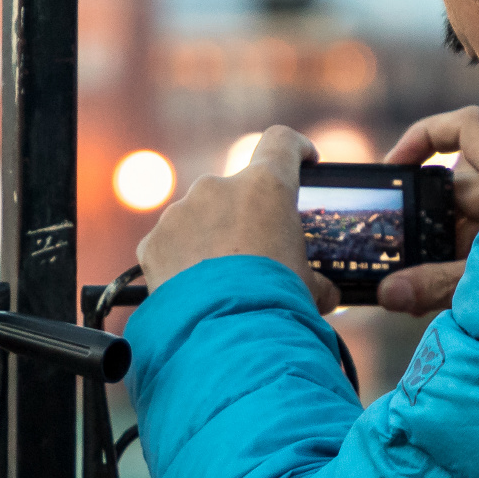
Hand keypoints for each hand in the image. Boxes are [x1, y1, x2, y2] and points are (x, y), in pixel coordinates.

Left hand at [136, 126, 339, 311]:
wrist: (225, 334)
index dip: (295, 149)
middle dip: (245, 217)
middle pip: (235, 191)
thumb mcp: (310, 289)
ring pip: (199, 218)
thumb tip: (325, 293)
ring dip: (210, 240)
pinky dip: (182, 263)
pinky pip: (170, 246)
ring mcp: (180, 212)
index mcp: (265, 187)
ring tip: (221, 283)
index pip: (281, 143)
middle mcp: (218, 188)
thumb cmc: (276, 303)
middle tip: (256, 256)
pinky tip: (193, 292)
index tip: (303, 159)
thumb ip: (315, 280)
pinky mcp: (153, 241)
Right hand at [376, 106, 478, 315]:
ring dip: (439, 255)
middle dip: (424, 226)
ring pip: (464, 223)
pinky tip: (437, 298)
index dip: (422, 138)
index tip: (394, 167)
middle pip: (454, 189)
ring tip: (415, 293)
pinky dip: (457, 271)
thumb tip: (387, 294)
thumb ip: (438, 284)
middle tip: (397, 262)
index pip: (462, 128)